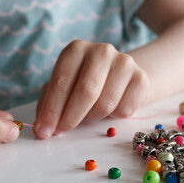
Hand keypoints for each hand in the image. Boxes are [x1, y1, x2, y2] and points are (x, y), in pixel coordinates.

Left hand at [34, 40, 148, 138]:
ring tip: (90, 113)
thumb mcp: (62, 87)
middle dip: (70, 118)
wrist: (117, 76)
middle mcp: (101, 51)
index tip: (44, 131)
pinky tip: (110, 108)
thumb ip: (48, 103)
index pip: (61, 82)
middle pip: (86, 92)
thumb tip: (42, 128)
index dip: (52, 110)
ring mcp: (124, 62)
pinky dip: (113, 117)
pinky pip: (125, 110)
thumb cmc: (83, 82)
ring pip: (105, 104)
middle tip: (61, 132)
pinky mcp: (141, 78)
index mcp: (76, 50)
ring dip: (93, 117)